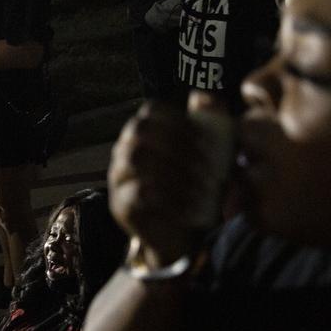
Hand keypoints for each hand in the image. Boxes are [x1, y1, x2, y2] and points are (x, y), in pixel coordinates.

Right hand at [107, 104, 224, 265]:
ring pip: (138, 159)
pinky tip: (192, 205)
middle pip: (141, 131)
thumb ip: (209, 121)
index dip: (181, 121)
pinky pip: (137, 193)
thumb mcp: (209, 153)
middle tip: (211, 167)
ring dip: (177, 173)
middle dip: (179, 146)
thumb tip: (202, 95)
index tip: (209, 141)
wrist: (184, 235)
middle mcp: (125, 149)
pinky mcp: (121, 205)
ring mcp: (119, 177)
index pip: (153, 111)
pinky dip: (168, 198)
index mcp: (145, 130)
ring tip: (205, 188)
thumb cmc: (197, 186)